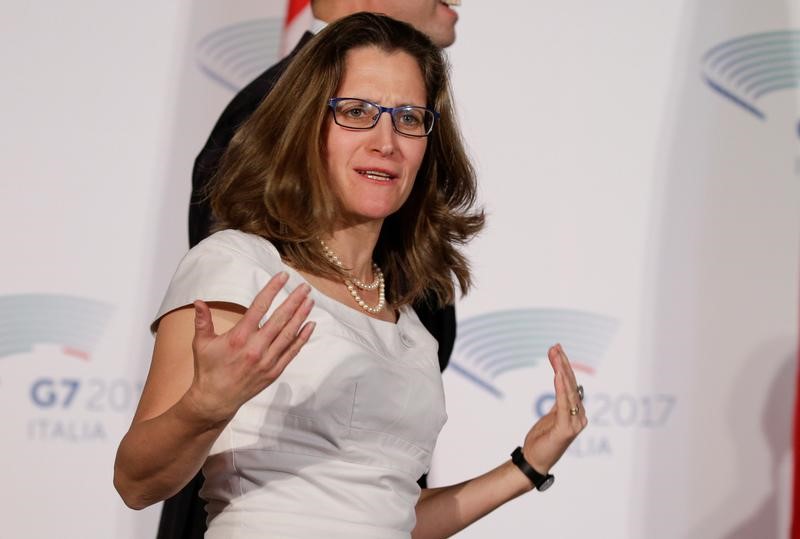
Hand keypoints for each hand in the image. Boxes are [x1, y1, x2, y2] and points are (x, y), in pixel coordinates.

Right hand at [184, 272, 315, 424]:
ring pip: (289, 333)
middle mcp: (256, 347)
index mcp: (239, 337)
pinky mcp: (274, 371)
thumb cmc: (208, 369)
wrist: (216, 400)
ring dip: (301, 316)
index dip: (272, 289)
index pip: (259, 306)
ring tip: (310, 301)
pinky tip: (310, 325)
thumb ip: (202, 321)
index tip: (283, 277)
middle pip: (280, 318)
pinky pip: (292, 351)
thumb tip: (198, 301)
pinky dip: (302, 338)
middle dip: (294, 300)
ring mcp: (267, 360)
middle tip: (304, 287)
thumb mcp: (201, 343)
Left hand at [521, 344, 586, 474]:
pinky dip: (561, 388)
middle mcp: (580, 417)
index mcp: (577, 413)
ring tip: (555, 355)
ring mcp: (575, 423)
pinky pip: (563, 404)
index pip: (571, 384)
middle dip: (563, 363)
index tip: (557, 349)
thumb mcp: (551, 416)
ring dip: (561, 371)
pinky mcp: (566, 429)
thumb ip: (559, 402)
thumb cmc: (542, 440)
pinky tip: (557, 375)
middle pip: (571, 384)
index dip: (564, 365)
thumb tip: (562, 383)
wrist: (534, 461)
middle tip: (555, 346)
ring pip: (568, 391)